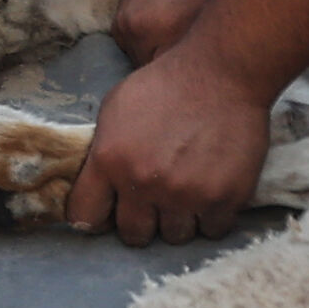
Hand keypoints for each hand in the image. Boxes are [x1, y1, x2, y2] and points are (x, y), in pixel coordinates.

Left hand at [62, 41, 269, 243]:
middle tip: (154, 201)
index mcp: (109, 160)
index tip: (108, 213)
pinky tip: (210, 192)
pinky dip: (212, 216)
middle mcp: (144, 183)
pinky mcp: (224, 198)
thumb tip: (96, 188)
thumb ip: (102, 152)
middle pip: (133, 235)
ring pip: (174, 236)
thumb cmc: (166, 84)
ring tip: (185, 194)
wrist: (223, 71)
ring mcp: (186, 194)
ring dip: (178, 219)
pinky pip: (212, 231)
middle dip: (141, 220)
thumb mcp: (115, 109)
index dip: (95, 218)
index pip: (85, 217)